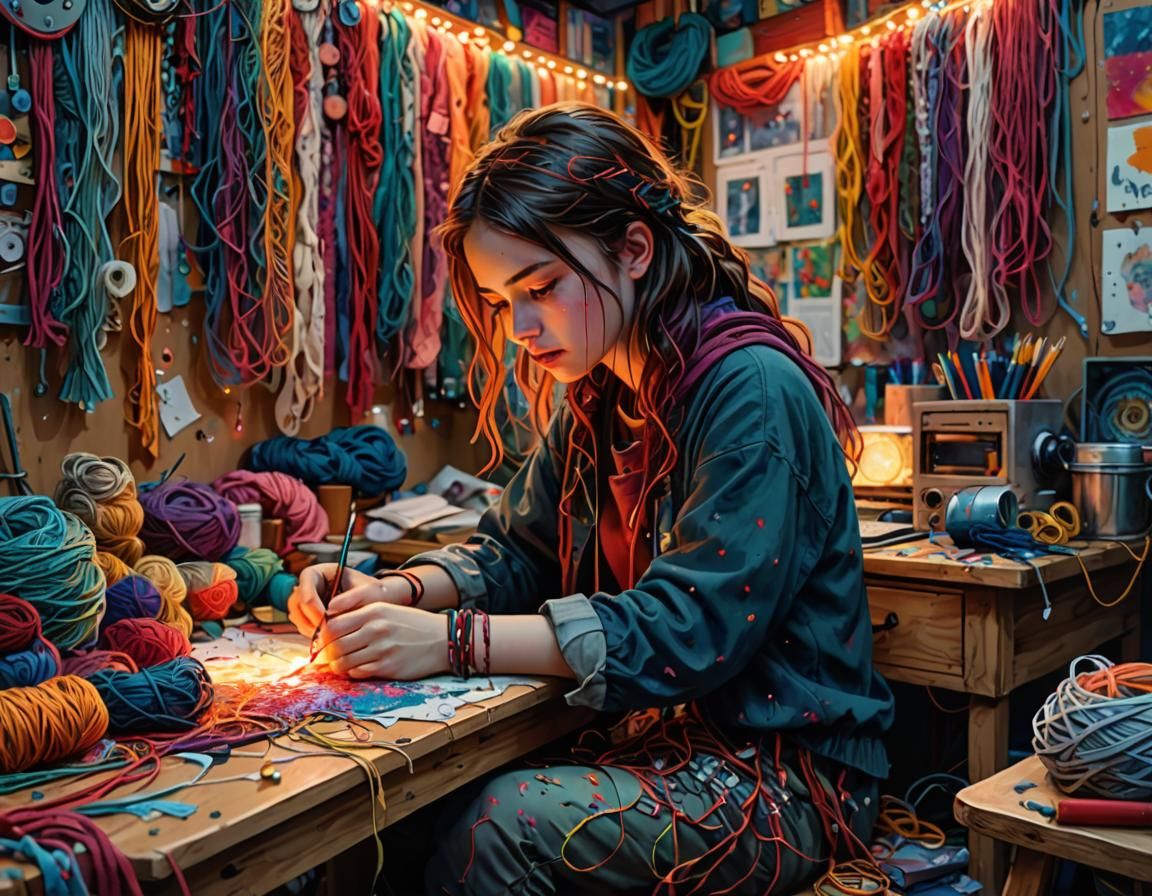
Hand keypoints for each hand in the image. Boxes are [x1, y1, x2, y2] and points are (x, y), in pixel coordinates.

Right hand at [287, 564, 411, 636]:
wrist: (377, 603)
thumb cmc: (373, 593)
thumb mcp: (368, 592)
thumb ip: (349, 599)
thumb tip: (329, 611)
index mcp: (317, 573)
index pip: (305, 590)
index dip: (314, 609)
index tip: (327, 623)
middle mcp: (307, 587)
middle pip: (296, 606)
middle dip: (311, 622)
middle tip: (328, 635)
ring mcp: (305, 602)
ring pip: (297, 619)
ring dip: (311, 631)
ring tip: (332, 637)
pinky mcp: (308, 617)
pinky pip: (303, 628)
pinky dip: (314, 636)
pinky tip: (331, 639)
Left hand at [314, 595, 448, 679]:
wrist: (441, 640)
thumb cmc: (411, 624)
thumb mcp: (386, 609)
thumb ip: (359, 614)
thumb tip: (328, 626)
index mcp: (374, 611)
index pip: (333, 624)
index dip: (323, 635)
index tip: (324, 640)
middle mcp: (376, 629)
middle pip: (335, 645)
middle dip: (327, 653)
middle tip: (328, 655)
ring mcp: (381, 649)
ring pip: (343, 661)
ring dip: (338, 665)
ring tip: (342, 663)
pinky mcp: (387, 667)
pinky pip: (357, 672)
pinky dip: (353, 672)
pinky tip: (359, 667)